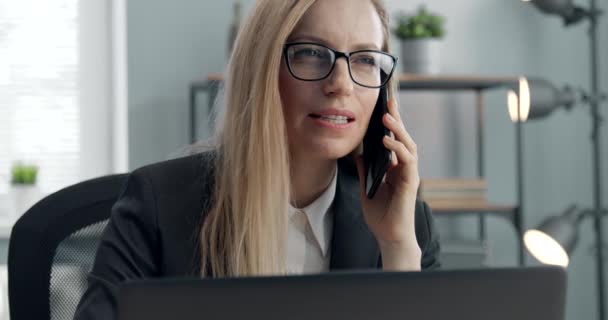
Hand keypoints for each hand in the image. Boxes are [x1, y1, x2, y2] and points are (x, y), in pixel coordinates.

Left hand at [355, 98, 420, 269]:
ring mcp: (409, 175)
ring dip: (398, 131)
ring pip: (408, 146)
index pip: (393, 140)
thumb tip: (358, 154)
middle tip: (389, 101)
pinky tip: (386, 141)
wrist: (389, 237)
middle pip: (403, 138)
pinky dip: (397, 149)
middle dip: (396, 119)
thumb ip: (365, 171)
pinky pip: (406, 161)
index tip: (384, 105)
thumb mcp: (367, 189)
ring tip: (386, 118)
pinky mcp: (410, 183)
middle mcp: (404, 169)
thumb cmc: (380, 217)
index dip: (390, 124)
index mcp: (394, 168)